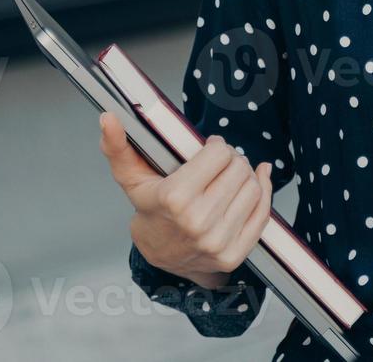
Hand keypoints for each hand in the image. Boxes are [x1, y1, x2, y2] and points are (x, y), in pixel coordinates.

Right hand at [99, 112, 273, 290]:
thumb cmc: (150, 210)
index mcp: (174, 198)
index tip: (209, 149)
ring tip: (231, 175)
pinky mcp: (235, 254)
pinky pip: (262, 213)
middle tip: (222, 162)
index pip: (219, 154)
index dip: (216, 146)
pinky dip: (264, 192)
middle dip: (232, 159)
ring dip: (246, 175)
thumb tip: (108, 118)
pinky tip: (256, 180)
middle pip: (238, 169)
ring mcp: (218, 241)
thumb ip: (117, 145)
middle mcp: (198, 222)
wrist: (160, 255)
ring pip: (253, 188)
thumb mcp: (131, 177)